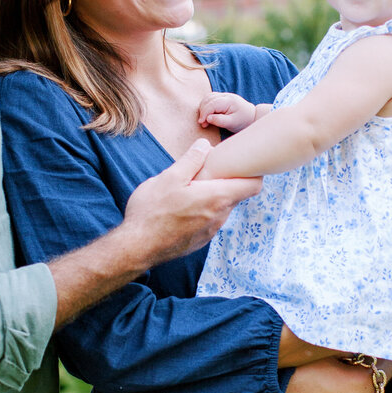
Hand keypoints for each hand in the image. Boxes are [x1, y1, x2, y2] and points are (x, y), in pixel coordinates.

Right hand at [123, 140, 260, 267]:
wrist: (137, 247)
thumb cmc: (152, 211)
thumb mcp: (169, 177)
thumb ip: (191, 159)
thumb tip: (205, 145)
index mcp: (217, 197)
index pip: (254, 185)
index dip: (253, 172)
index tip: (242, 163)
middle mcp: (220, 216)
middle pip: (236, 195)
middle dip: (226, 182)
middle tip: (207, 171)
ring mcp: (211, 231)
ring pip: (221, 208)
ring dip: (212, 197)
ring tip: (189, 189)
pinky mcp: (201, 240)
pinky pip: (209, 220)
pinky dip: (202, 211)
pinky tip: (182, 207)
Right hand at [198, 91, 258, 133]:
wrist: (252, 117)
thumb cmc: (243, 121)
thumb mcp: (232, 123)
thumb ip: (220, 121)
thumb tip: (207, 118)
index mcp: (229, 101)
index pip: (212, 104)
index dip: (204, 113)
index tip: (201, 123)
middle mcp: (226, 95)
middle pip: (208, 99)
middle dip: (203, 111)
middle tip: (203, 124)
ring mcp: (224, 95)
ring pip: (208, 97)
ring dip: (203, 108)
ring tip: (205, 120)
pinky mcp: (222, 98)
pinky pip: (210, 99)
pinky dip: (206, 106)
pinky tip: (208, 115)